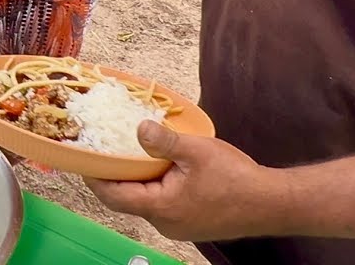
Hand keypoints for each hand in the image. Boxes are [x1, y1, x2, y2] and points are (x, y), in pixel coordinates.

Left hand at [84, 121, 282, 242]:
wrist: (272, 203)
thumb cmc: (236, 178)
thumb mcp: (196, 151)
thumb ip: (163, 141)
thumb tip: (138, 128)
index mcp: (160, 208)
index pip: (113, 195)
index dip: (94, 177)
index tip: (82, 157)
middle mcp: (164, 223)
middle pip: (125, 199)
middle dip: (111, 176)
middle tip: (101, 150)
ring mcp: (178, 226)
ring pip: (144, 201)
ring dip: (133, 180)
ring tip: (125, 153)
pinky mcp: (190, 222)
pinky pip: (161, 204)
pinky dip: (152, 185)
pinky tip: (157, 166)